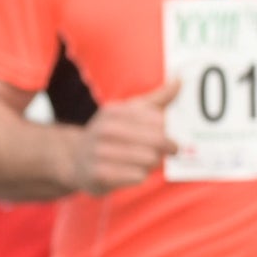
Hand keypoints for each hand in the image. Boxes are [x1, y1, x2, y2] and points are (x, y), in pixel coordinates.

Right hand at [73, 78, 179, 192]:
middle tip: (164, 151)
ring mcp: (100, 152)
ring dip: (153, 163)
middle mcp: (105, 129)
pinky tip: (131, 172)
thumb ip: (158, 98)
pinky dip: (140, 176)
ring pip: (150, 159)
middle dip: (164, 148)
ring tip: (143, 161)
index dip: (167, 130)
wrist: (76, 159)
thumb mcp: (130, 112)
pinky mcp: (100, 174)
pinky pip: (138, 176)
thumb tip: (180, 80)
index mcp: (114, 111)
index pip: (158, 120)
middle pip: (157, 140)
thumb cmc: (112, 134)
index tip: (164, 133)